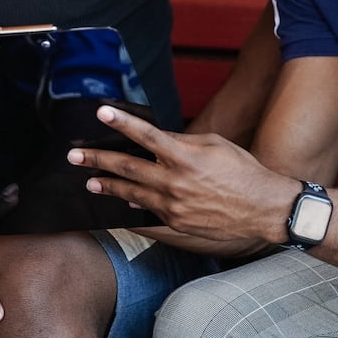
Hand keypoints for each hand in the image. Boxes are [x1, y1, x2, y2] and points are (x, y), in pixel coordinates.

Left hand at [67, 104, 298, 245]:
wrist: (263, 209)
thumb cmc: (243, 171)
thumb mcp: (215, 145)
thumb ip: (183, 142)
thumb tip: (157, 141)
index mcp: (184, 156)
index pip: (146, 135)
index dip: (122, 122)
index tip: (101, 112)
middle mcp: (174, 182)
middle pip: (127, 167)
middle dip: (97, 159)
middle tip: (74, 155)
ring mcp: (173, 206)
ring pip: (131, 194)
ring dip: (107, 186)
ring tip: (89, 182)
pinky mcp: (176, 225)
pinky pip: (146, 216)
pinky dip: (131, 210)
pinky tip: (119, 206)